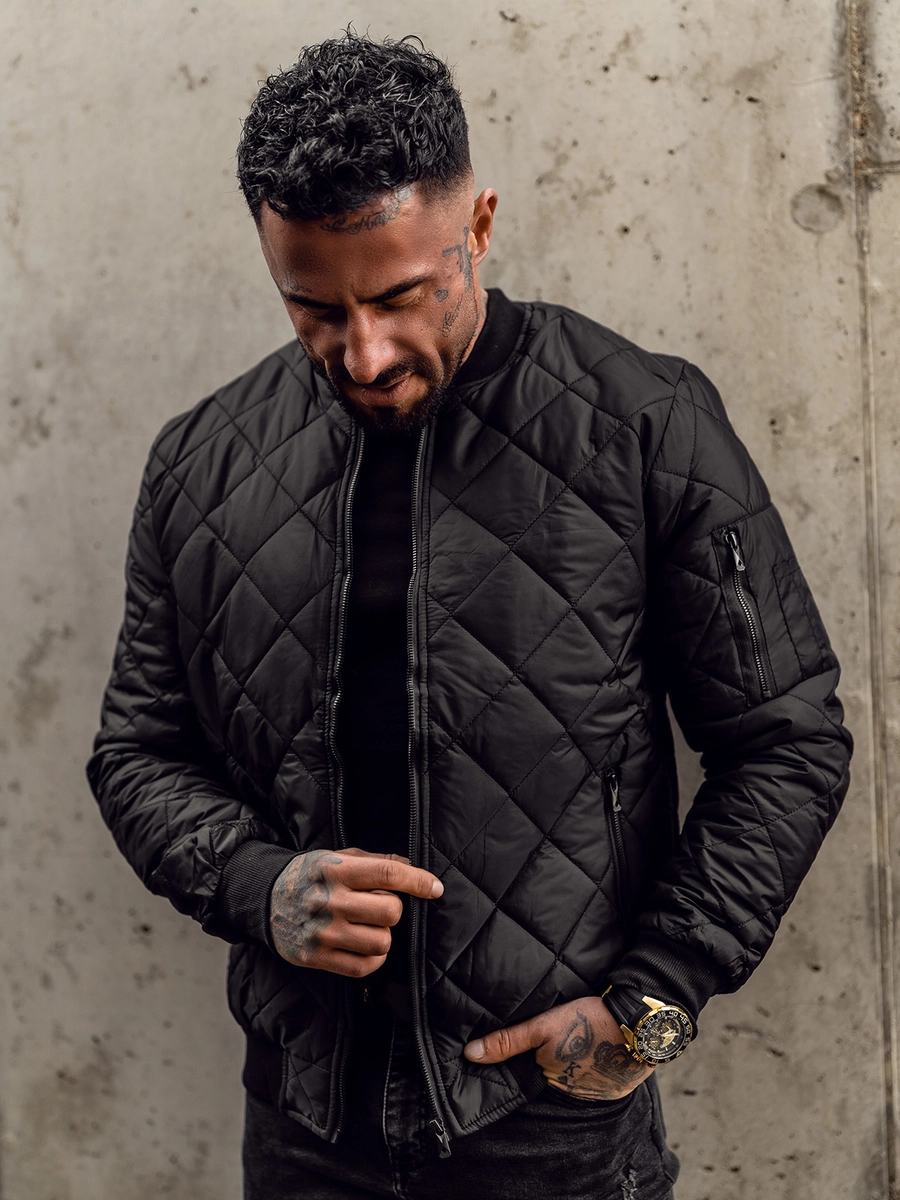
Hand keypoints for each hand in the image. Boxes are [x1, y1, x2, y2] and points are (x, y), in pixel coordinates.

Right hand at [269, 847, 442, 976]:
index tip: (435, 888)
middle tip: (378, 906)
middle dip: (393, 910)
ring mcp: (324, 931)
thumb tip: (413, 868)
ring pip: (382, 942)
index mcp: (337, 869)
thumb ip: (376, 861)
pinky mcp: (317, 957)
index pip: (388, 873)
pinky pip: (364, 966)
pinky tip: (365, 945)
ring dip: (383, 935)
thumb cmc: (312, 875)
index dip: (418, 881)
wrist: (266, 898)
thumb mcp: (339, 857)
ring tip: (367, 926)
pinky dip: (374, 959)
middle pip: (391, 911)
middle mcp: (330, 900)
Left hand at [464, 995, 653, 1099]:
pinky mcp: (618, 1089)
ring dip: (576, 1069)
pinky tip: (597, 1052)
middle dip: (553, 1067)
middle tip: (562, 1045)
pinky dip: (597, 1070)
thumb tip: (470, 1054)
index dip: (530, 1065)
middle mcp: (573, 1096)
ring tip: (579, 1047)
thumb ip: (508, 1040)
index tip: (531, 1052)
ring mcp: (598, 1095)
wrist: (640, 1024)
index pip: (531, 1078)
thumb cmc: (589, 1021)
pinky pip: (600, 1082)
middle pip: (554, 1081)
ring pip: (577, 1081)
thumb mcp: (543, 1025)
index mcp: (552, 1081)